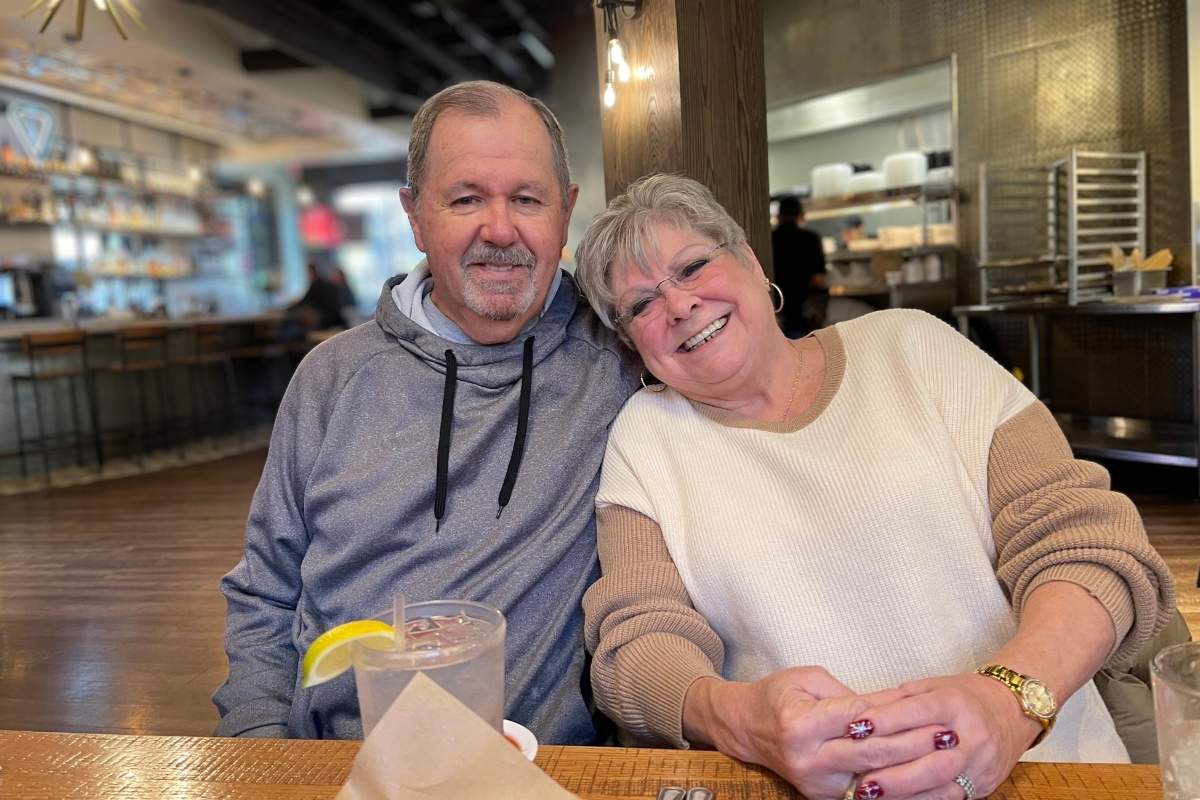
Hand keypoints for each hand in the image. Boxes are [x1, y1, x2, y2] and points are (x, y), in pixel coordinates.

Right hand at [685, 667, 941, 799]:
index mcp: (801, 723)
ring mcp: (814, 783)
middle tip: (949, 736)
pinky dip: (895, 787)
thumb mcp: (810, 678)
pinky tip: (923, 780)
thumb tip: (893, 706)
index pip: (859, 718)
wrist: (746, 729)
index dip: (897, 715)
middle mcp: (807, 758)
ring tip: (944, 759)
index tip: (931, 711)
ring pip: (873, 779)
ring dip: (912, 770)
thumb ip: (850, 694)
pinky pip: (865, 793)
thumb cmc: (779, 695)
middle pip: (871, 753)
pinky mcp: (821, 797)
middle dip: (914, 745)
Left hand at [854, 672, 1039, 798]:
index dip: (885, 720)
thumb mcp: (932, 686)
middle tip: (859, 779)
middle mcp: (970, 735)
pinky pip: (948, 798)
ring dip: (902, 792)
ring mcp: (979, 764)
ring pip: (939, 784)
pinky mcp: (982, 784)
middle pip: (931, 758)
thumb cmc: (964, 696)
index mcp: (955, 703)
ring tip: (870, 794)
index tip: (856, 728)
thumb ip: (899, 699)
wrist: (1011, 712)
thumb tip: (861, 711)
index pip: (918, 712)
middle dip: (893, 771)